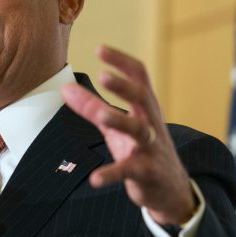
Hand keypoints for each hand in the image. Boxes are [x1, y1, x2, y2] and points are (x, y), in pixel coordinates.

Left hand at [61, 46, 194, 224]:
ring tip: (102, 115)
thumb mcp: (115, 126)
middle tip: (103, 76)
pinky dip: (111, 174)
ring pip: (138, 130)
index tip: (100, 49)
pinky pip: (128, 171)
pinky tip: (94, 178)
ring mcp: (150, 147)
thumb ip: (92, 107)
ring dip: (120, 120)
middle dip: (124, 86)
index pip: (139, 76)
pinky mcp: (146, 172)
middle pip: (142, 98)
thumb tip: (65, 89)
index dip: (121, 61)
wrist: (170, 187)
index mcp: (144, 107)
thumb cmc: (139, 148)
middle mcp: (150, 122)